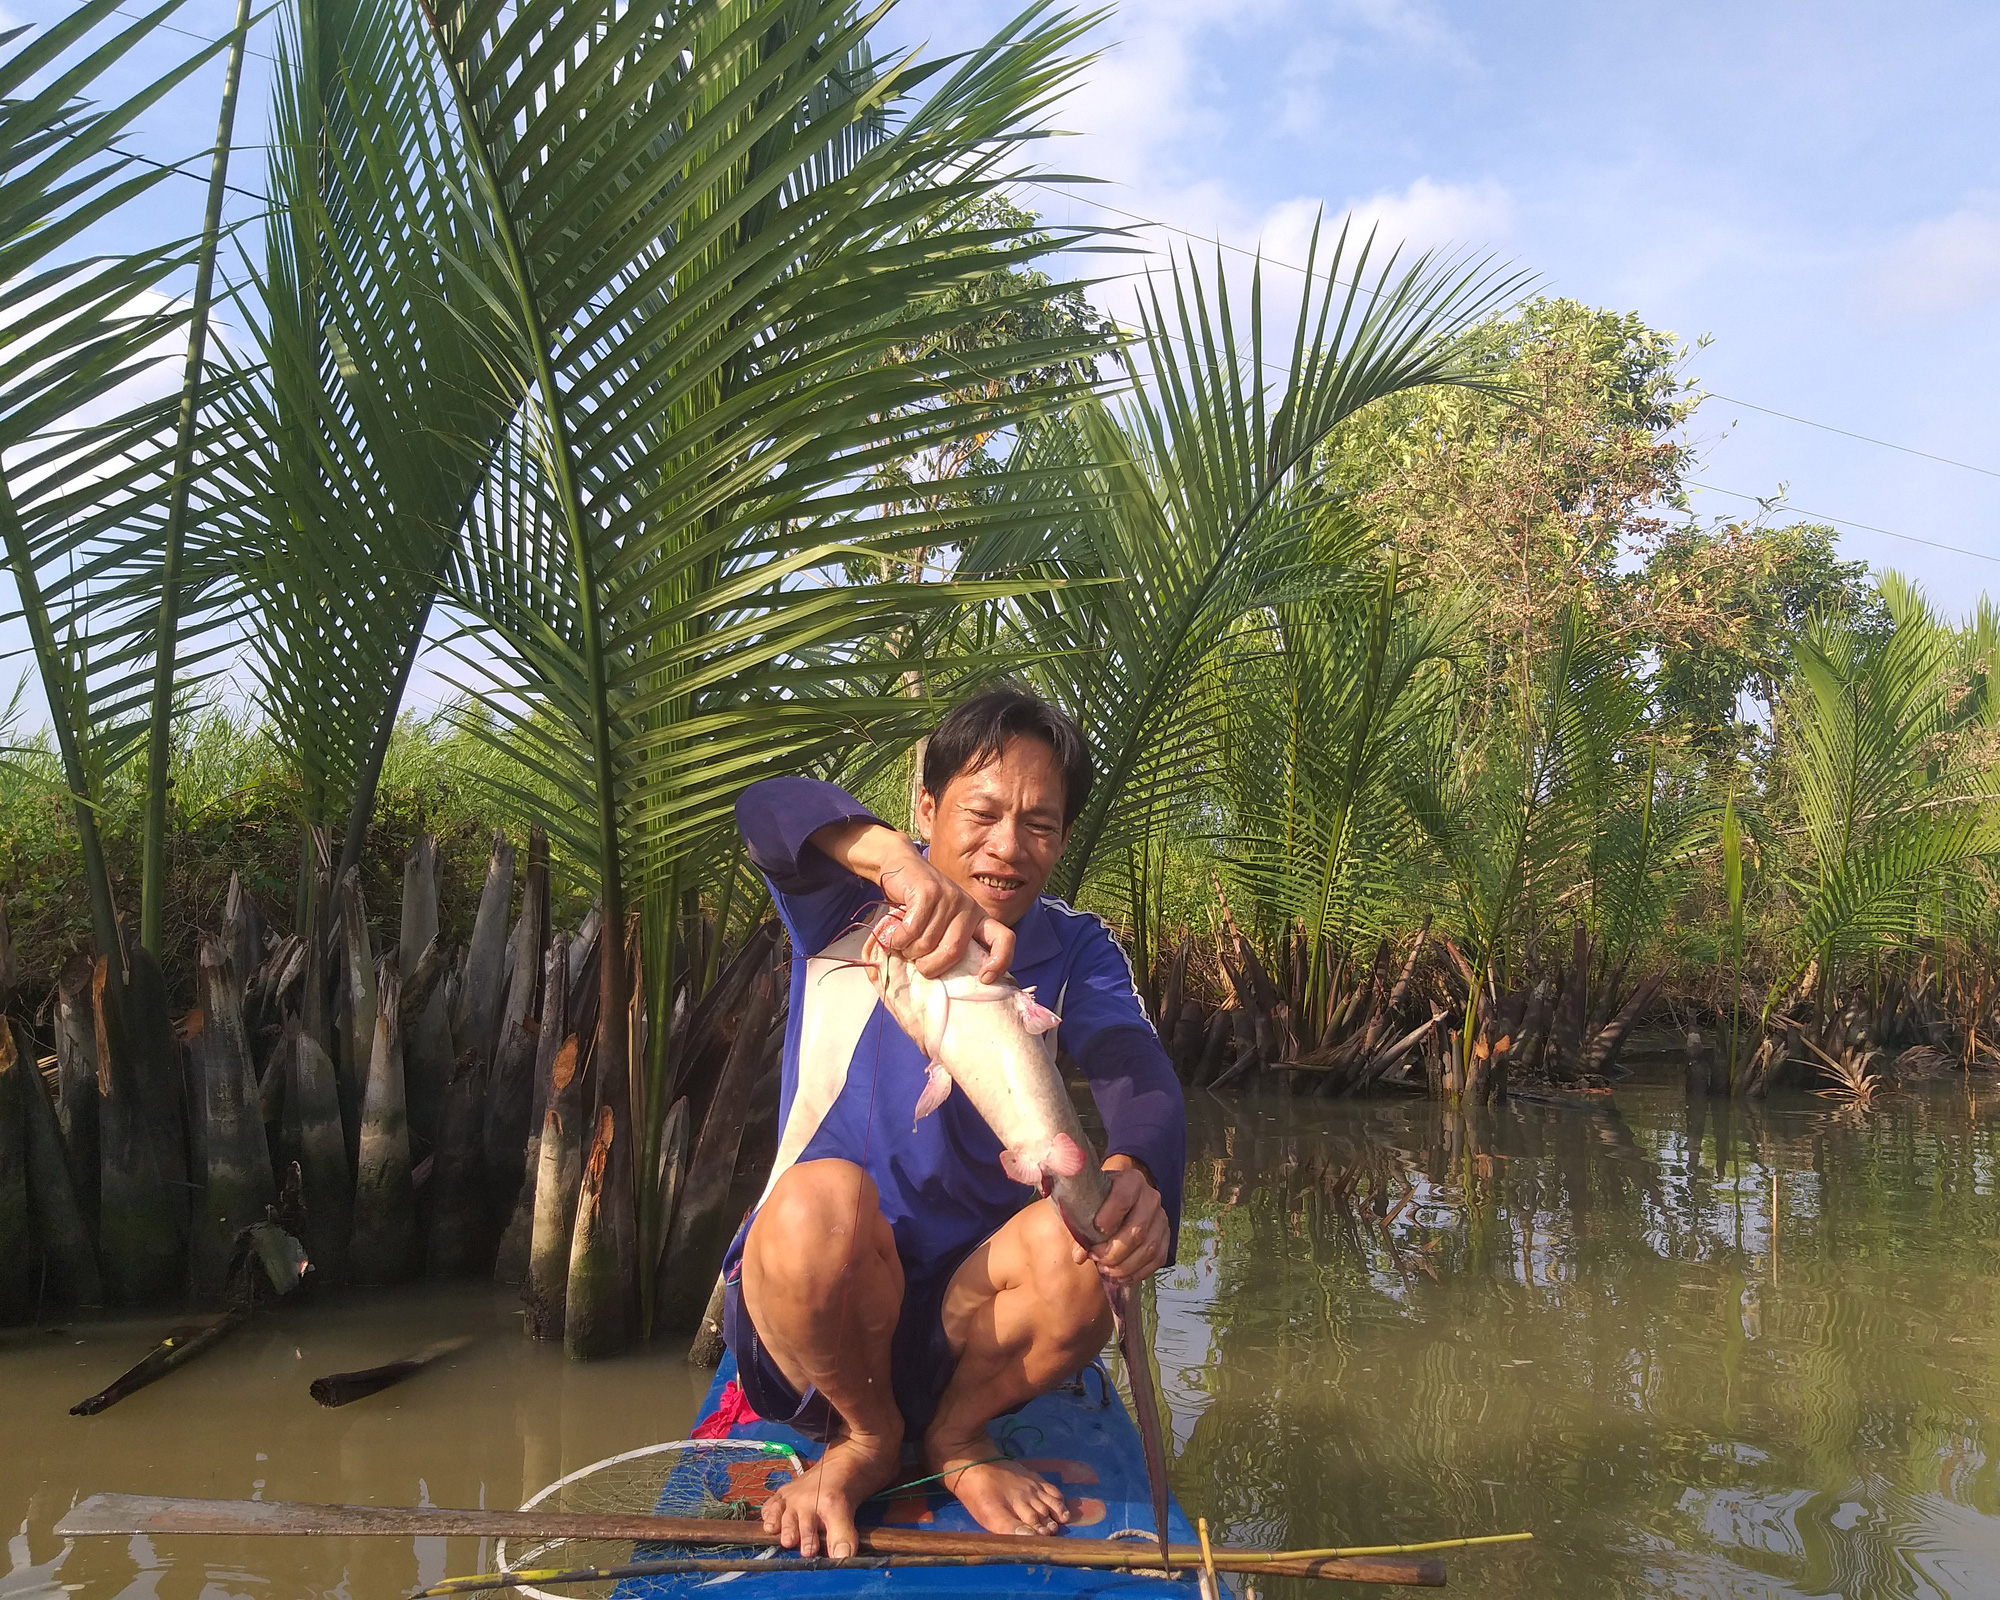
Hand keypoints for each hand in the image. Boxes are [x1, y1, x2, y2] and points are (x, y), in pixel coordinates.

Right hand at [810, 821, 1013, 981]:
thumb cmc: (920, 907)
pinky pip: (912, 931)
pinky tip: (894, 936)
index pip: (1005, 939)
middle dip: (931, 966)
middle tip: (918, 963)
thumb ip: (947, 946)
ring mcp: (950, 899)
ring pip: (928, 943)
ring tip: (903, 943)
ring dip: (909, 951)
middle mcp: (968, 909)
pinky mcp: (929, 893)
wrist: (900, 866)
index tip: (983, 978)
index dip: (1000, 961)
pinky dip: (898, 940)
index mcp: (977, 919)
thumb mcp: (940, 925)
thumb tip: (947, 987)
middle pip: (954, 951)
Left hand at [1074, 1154, 1168, 1284]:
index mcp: (1131, 1181)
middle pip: (1138, 1230)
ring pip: (1148, 1248)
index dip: (1110, 1215)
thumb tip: (1080, 1255)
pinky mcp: (1165, 1238)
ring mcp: (1161, 1219)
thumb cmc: (1096, 1203)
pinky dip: (1138, 1272)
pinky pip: (1157, 1259)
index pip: (1124, 1197)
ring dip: (1125, 1265)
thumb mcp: (1085, 1206)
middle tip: (1097, 1258)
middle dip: (1115, 1251)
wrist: (1115, 1203)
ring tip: (1105, 1269)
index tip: (1096, 1230)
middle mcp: (1151, 1198)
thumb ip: (1078, 1228)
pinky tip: (1120, 1276)